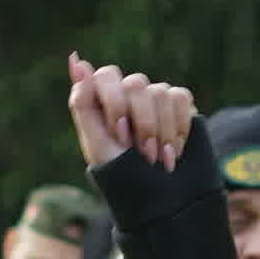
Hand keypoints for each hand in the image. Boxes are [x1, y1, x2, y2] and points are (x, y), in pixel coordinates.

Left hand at [60, 58, 194, 173]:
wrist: (161, 198)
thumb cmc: (121, 173)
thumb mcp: (96, 144)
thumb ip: (83, 103)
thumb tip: (77, 60)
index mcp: (101, 98)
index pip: (107, 75)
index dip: (115, 104)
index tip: (119, 135)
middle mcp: (126, 93)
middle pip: (137, 84)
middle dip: (143, 124)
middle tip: (143, 154)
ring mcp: (153, 97)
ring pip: (161, 93)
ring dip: (162, 133)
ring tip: (159, 160)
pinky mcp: (179, 104)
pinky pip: (182, 98)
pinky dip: (179, 128)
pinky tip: (174, 152)